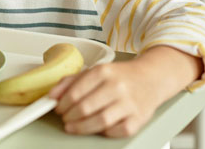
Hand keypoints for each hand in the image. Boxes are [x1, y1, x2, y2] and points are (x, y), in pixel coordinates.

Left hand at [49, 46, 202, 136]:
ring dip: (81, 127)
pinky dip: (104, 132)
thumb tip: (52, 95)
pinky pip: (117, 131)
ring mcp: (129, 103)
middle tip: (65, 118)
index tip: (58, 108)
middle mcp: (117, 86)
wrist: (152, 78)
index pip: (76, 91)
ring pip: (100, 121)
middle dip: (70, 116)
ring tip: (73, 126)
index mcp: (104, 71)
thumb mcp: (96, 71)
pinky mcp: (138, 118)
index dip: (63, 103)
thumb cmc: (121, 76)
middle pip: (86, 107)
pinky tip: (97, 128)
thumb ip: (72, 81)